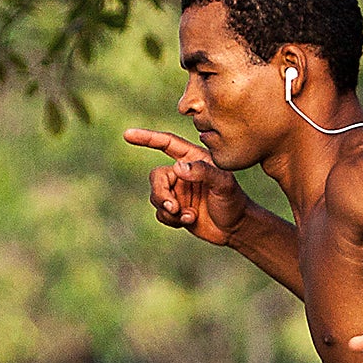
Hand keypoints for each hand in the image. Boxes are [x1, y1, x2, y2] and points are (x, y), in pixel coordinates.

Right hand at [124, 129, 248, 245]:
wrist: (235, 228)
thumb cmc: (233, 201)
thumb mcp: (223, 183)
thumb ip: (202, 172)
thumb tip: (177, 168)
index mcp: (193, 158)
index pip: (166, 143)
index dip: (146, 138)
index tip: (127, 135)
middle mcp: (182, 172)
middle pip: (156, 177)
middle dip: (161, 194)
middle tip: (174, 207)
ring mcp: (177, 191)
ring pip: (156, 197)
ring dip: (168, 209)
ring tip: (187, 216)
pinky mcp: (175, 210)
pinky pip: (160, 213)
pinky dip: (171, 219)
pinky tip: (190, 220)